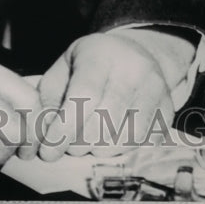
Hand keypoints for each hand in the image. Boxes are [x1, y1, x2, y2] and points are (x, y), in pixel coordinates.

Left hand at [22, 29, 195, 161]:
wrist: (134, 52)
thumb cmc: (89, 64)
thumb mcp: (63, 69)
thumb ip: (47, 101)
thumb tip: (36, 141)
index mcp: (100, 55)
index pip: (84, 96)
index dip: (65, 128)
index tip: (48, 151)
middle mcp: (132, 69)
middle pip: (103, 122)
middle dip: (77, 144)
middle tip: (66, 146)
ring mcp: (155, 90)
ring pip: (123, 139)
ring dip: (97, 150)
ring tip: (86, 142)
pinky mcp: (168, 110)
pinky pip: (141, 144)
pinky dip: (119, 151)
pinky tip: (107, 141)